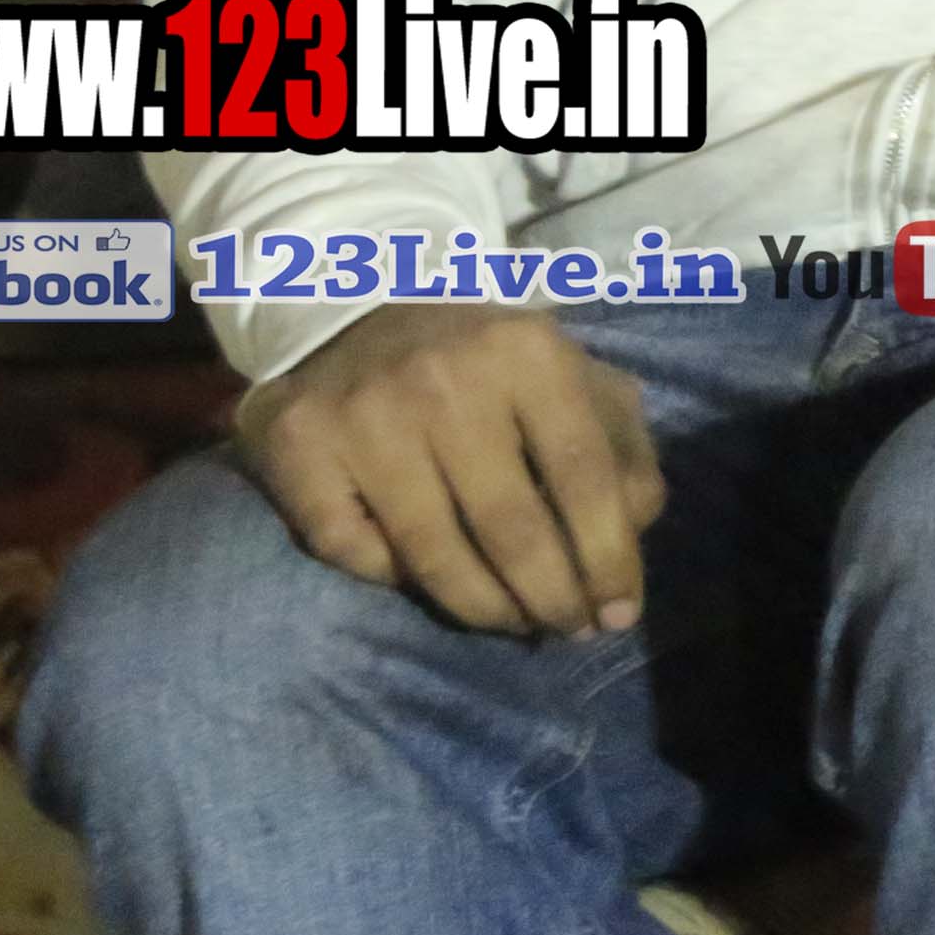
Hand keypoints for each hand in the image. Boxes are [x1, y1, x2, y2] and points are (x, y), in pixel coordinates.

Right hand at [237, 299, 661, 638]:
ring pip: (432, 556)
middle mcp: (442, 381)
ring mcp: (365, 415)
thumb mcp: (572, 375)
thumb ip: (619, 445)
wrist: (356, 304)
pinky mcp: (299, 446)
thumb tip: (635, 528)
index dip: (609, 558)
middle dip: (551, 599)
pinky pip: (352, 551)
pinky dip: (394, 580)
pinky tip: (424, 578)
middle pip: (511, 529)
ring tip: (514, 624)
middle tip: (569, 630)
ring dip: (485, 609)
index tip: (620, 613)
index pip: (584, 477)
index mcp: (527, 354)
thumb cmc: (486, 360)